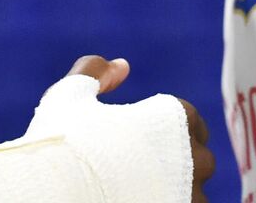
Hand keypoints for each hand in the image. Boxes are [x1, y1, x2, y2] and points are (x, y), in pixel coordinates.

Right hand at [58, 57, 213, 201]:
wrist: (57, 192)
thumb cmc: (64, 143)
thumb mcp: (69, 95)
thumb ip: (96, 72)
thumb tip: (122, 66)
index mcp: (176, 117)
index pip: (191, 121)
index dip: (166, 130)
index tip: (142, 140)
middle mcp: (196, 157)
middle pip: (199, 159)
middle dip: (177, 163)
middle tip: (137, 169)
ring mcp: (194, 197)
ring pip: (194, 194)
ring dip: (176, 192)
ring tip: (136, 192)